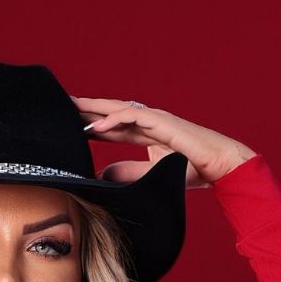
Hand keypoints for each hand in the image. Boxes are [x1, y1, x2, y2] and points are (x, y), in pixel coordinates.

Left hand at [69, 94, 256, 187]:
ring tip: (71, 108)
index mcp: (146, 132)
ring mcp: (156, 119)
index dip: (91, 123)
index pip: (113, 124)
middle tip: (61, 106)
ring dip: (94, 108)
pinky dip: (114, 119)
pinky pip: (134, 116)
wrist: (219, 166)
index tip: (69, 125)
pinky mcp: (163, 122)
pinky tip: (96, 125)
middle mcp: (148, 121)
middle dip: (86, 109)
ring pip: (118, 109)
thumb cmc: (192, 169)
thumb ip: (128, 172)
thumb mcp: (150, 174)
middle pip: (110, 112)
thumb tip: (102, 175)